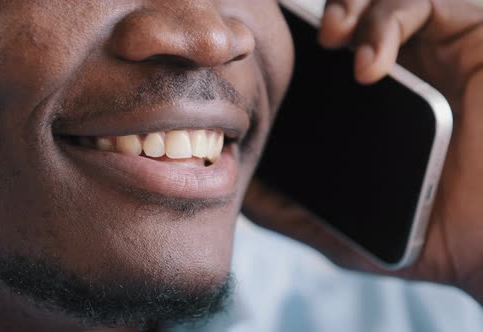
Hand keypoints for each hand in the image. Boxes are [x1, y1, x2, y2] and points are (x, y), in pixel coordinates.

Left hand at [245, 0, 482, 302]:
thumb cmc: (433, 237)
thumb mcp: (344, 234)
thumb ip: (291, 214)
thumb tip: (237, 193)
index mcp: (363, 110)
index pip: (315, 66)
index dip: (286, 56)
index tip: (254, 67)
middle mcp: (395, 77)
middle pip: (342, 24)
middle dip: (313, 23)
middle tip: (289, 43)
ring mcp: (429, 55)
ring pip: (375, 4)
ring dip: (344, 11)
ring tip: (329, 38)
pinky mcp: (466, 37)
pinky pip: (419, 5)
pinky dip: (384, 25)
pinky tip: (368, 65)